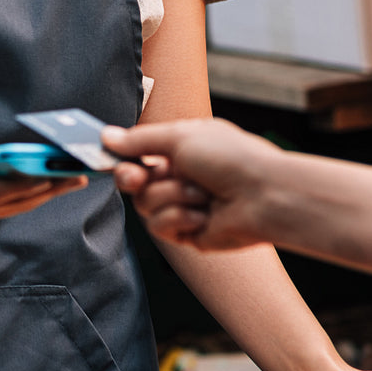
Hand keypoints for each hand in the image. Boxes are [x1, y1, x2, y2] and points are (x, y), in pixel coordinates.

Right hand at [103, 118, 282, 249]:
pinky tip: (202, 214)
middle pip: (133, 183)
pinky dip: (179, 218)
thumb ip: (140, 140)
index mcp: (179, 151)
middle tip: (137, 177)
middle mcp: (180, 178)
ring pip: (145, 204)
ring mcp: (183, 206)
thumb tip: (106, 137)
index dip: (121, 158)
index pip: (137, 155)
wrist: (265, 196)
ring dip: (171, 196)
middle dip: (133, 179)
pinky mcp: (188, 234)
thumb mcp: (180, 136)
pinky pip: (160, 227)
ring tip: (201, 193)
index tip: (107, 159)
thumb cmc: (231, 158)